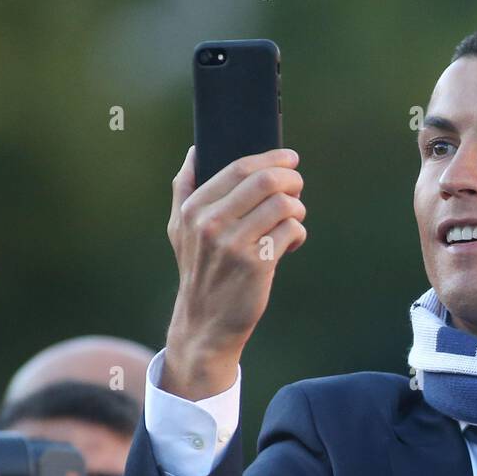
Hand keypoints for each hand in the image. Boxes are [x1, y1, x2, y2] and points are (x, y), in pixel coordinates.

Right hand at [162, 145, 306, 398]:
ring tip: (292, 218)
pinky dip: (297, 233)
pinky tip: (290, 244)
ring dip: (297, 208)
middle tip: (297, 185)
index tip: (289, 159)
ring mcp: (234, 245)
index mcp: (194, 209)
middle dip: (291, 179)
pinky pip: (290, 232)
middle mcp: (211, 224)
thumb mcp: (179, 231)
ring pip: (283, 205)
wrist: (205, 323)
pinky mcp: (256, 265)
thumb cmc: (199, 272)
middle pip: (266, 181)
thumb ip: (184, 189)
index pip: (239, 168)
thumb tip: (195, 152)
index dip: (271, 158)